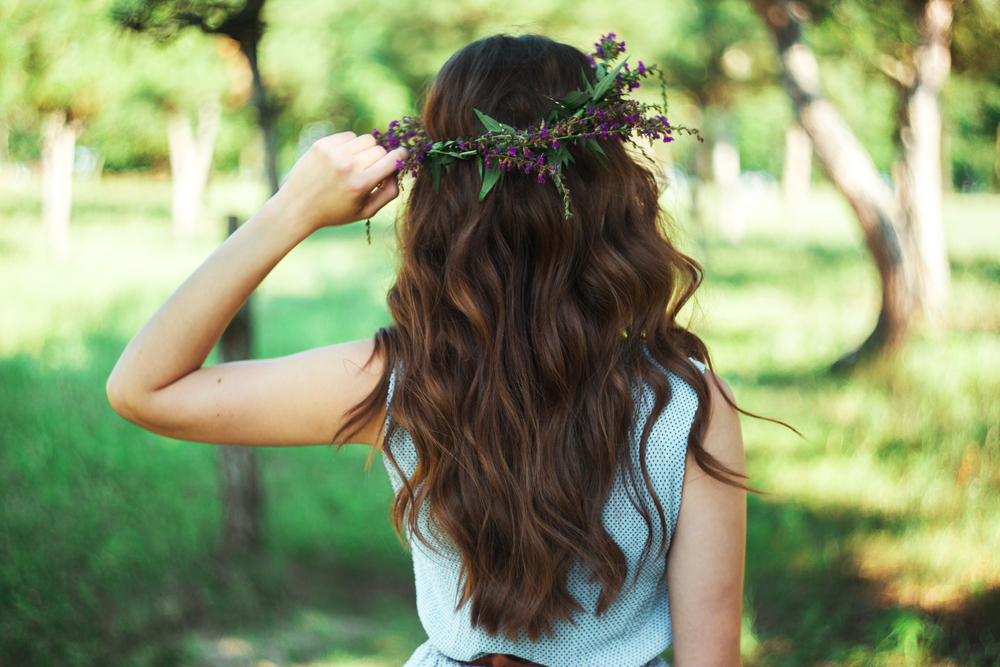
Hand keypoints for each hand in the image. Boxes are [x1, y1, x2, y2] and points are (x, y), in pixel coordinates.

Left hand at [273, 131, 407, 233]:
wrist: (297, 207)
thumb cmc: (335, 211)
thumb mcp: (366, 211)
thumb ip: (389, 192)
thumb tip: (398, 170)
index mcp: (361, 184)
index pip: (393, 159)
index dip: (401, 156)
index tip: (403, 155)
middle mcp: (348, 166)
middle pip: (380, 150)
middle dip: (379, 159)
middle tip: (368, 171)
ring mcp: (333, 153)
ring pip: (366, 140)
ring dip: (365, 150)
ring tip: (355, 164)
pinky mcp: (321, 144)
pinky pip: (349, 136)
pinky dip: (350, 145)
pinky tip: (341, 159)